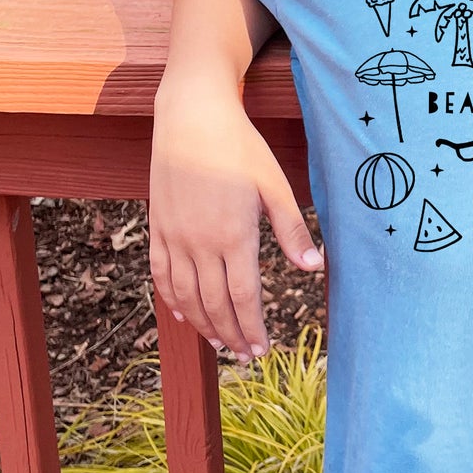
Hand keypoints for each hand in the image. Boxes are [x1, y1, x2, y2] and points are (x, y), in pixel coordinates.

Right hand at [149, 83, 322, 362]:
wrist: (191, 117)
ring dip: (202, 324)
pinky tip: (182, 313)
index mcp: (233, 235)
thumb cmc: (240, 147)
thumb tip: (315, 267)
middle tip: (245, 356)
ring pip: (184, 295)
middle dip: (231, 334)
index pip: (242, 297)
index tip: (262, 350)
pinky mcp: (157, 226)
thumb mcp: (274, 184)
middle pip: (213, 303)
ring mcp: (174, 236)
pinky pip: (160, 273)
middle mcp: (199, 242)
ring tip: (220, 343)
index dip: (252, 327)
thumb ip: (292, 229)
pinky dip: (171, 298)